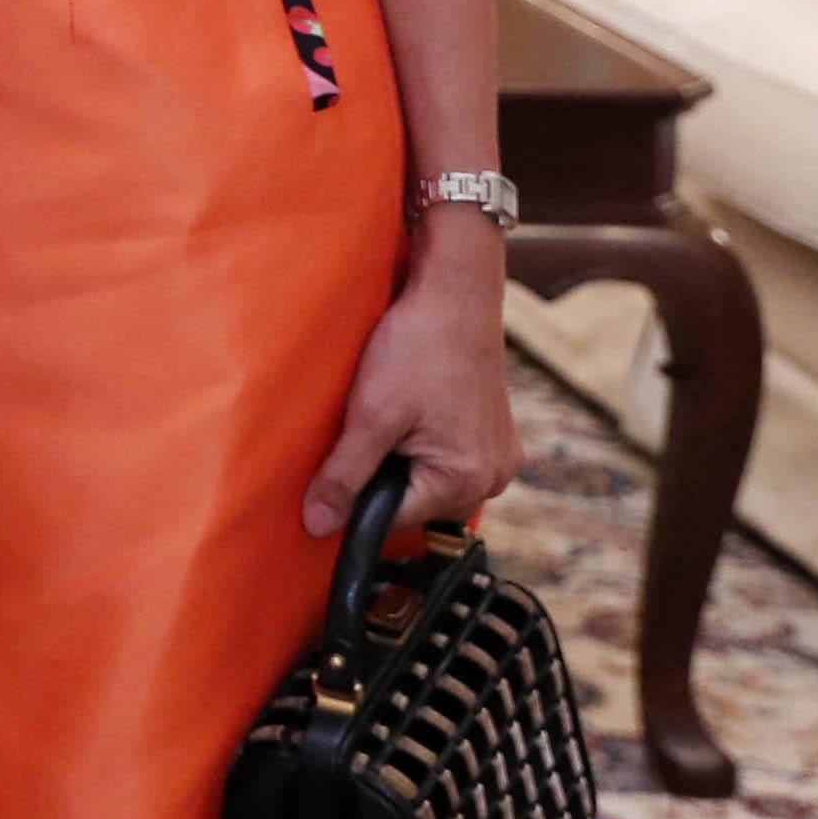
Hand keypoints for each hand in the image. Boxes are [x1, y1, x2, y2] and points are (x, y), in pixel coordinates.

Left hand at [305, 216, 522, 536]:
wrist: (455, 293)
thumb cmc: (417, 347)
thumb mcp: (370, 414)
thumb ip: (344, 475)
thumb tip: (317, 525)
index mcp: (465, 481)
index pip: (394, 518)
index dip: (355, 499)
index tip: (331, 475)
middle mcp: (494, 478)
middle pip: (417, 503)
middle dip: (384, 477)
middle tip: (366, 430)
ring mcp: (500, 456)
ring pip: (433, 481)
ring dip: (405, 460)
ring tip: (391, 415)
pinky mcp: (498, 435)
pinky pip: (453, 458)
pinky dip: (426, 443)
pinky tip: (413, 410)